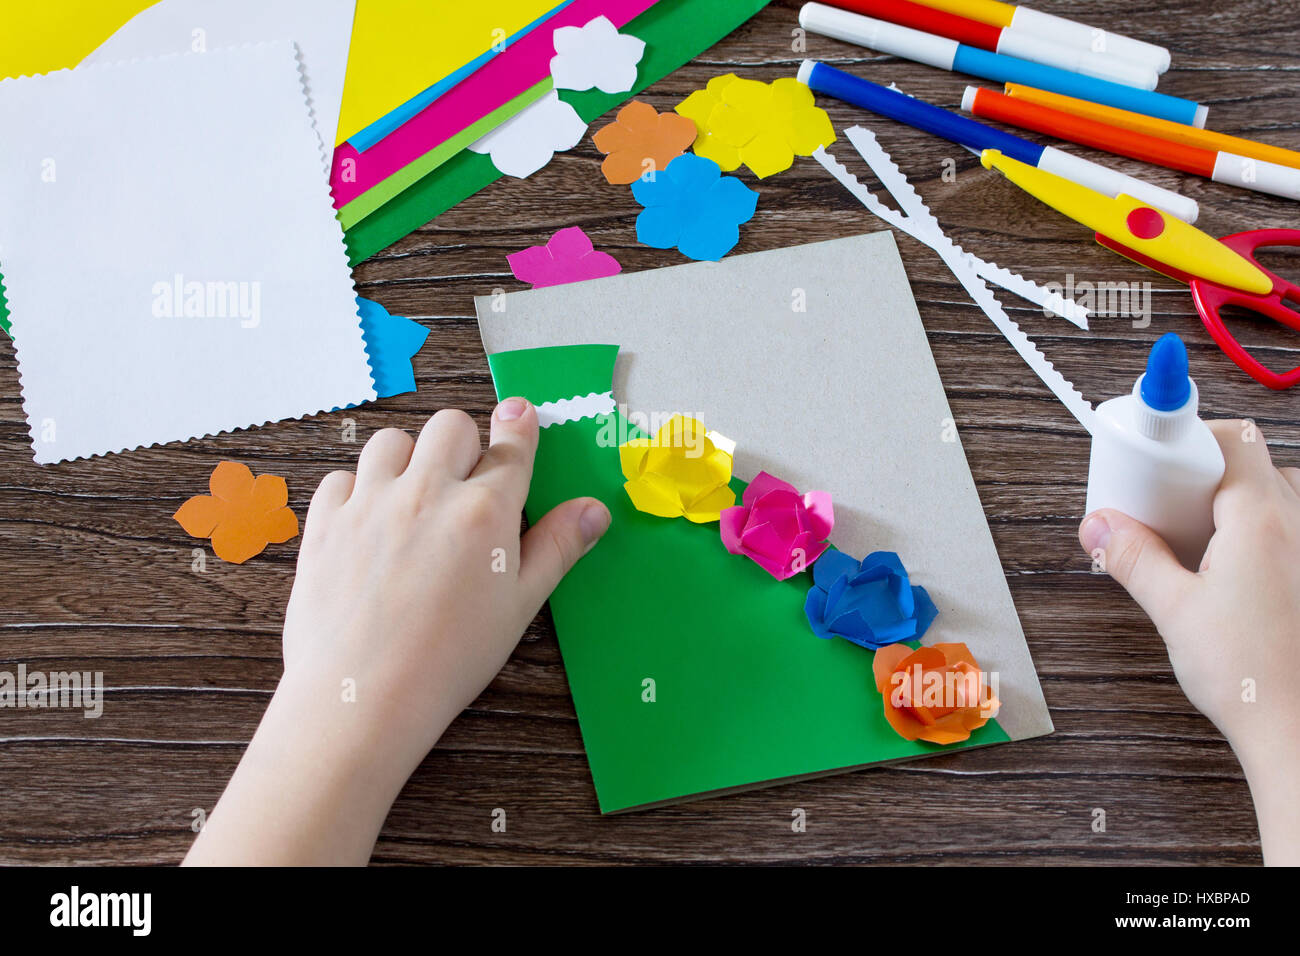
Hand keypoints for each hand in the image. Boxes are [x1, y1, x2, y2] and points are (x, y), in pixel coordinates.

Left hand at [185, 398, 609, 864]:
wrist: (363, 696)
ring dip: (408, 460)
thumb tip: (594, 510)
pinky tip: (369, 526)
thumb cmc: (451, 658)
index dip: (520, 426)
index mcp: (485, 511)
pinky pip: (342, 478)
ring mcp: (371, 503)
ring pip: (391, 441)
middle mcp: (428, 492)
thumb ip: (558, 548)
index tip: (520, 415)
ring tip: (413, 501)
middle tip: (464, 486)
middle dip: (464, 445)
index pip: (511, 445)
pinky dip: (357, 491)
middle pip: (450, 426)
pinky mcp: (326, 523)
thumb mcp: (520, 606)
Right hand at [1079, 419, 1299, 864]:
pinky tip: (1218, 572)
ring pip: (1272, 498)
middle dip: (1200, 473)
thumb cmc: (1252, 677)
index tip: (1154, 455)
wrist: (1298, 731)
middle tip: (1160, 503)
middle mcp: (1299, 526)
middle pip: (1252, 464)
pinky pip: (1283, 533)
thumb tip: (1100, 525)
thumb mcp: (1173, 610)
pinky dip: (1248, 536)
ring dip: (1227, 504)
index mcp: (1263, 520)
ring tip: (1188, 540)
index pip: (1234, 439)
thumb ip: (1133, 558)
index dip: (1191, 435)